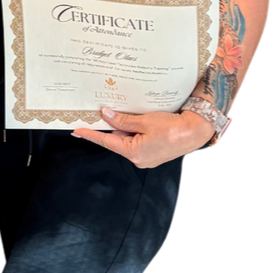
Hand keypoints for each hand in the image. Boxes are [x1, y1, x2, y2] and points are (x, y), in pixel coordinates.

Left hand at [71, 108, 212, 168]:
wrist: (196, 131)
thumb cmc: (173, 127)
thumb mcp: (145, 121)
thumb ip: (123, 120)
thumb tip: (106, 115)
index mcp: (134, 152)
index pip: (106, 141)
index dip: (90, 134)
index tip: (76, 130)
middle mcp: (138, 158)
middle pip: (117, 140)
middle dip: (110, 127)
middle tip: (99, 114)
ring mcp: (146, 158)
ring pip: (128, 140)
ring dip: (124, 128)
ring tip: (121, 114)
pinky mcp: (153, 153)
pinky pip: (137, 142)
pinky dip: (133, 132)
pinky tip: (134, 121)